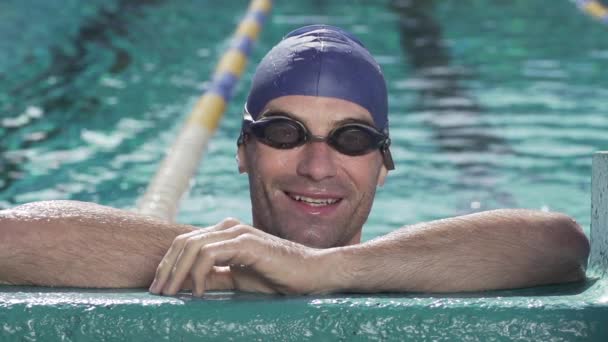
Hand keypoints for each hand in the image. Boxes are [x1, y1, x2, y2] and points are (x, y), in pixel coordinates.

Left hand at [148, 218, 344, 295]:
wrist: (311, 273)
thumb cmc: (278, 277)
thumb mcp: (237, 279)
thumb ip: (214, 276)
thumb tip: (186, 284)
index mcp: (225, 233)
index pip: (185, 243)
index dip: (168, 264)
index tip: (159, 288)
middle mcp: (228, 227)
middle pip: (183, 242)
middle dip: (166, 268)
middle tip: (157, 293)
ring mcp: (237, 232)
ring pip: (192, 246)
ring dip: (177, 272)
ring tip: (171, 294)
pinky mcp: (245, 242)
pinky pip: (209, 254)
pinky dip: (198, 273)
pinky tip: (199, 291)